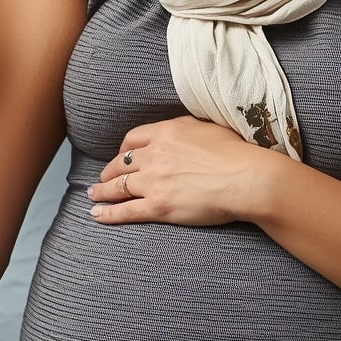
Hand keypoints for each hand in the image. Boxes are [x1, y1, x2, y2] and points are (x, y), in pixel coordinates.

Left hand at [87, 115, 265, 226]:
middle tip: (102, 178)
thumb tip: (177, 129)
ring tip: (94, 194)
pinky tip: (97, 215)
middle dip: (108, 171)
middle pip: (121, 163)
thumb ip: (185, 127)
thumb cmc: (235, 153)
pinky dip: (108, 213)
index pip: (133, 139)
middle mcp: (154, 155)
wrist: (246, 178)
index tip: (121, 156)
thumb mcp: (206, 126)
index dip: (123, 149)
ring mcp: (154, 181)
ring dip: (102, 190)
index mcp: (165, 133)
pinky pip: (126, 210)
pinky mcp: (159, 206)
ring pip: (118, 185)